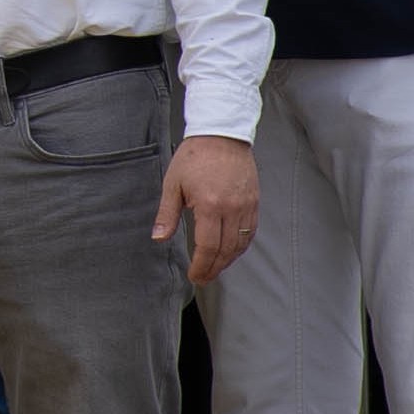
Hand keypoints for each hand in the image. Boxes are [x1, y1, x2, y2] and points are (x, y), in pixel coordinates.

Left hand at [155, 133, 260, 283]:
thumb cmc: (194, 157)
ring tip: (215, 269)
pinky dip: (241, 246)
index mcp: (210, 205)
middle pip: (226, 250)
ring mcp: (247, 205)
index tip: (194, 276)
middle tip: (203, 279)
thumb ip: (167, 214)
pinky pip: (251, 231)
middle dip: (214, 268)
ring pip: (241, 243)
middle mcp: (232, 208)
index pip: (208, 246)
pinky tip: (231, 251)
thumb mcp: (173, 184)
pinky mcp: (255, 201)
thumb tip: (158, 238)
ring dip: (228, 260)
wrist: (222, 134)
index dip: (201, 266)